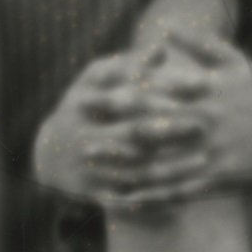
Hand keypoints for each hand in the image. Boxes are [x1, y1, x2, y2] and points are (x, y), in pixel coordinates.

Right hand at [42, 44, 229, 213]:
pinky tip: (182, 198)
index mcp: (83, 101)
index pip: (127, 93)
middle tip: (202, 124)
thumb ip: (127, 65)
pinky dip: (153, 202)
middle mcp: (83, 135)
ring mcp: (87, 168)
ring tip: (202, 161)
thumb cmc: (83, 107)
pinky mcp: (93, 195)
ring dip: (170, 167)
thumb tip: (161, 48)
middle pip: (132, 132)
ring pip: (135, 170)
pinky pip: (128, 202)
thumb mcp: (95, 80)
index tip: (198, 85)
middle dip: (169, 129)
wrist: (49, 155)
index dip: (164, 89)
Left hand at [102, 40, 251, 203]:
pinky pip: (179, 191)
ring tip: (95, 174)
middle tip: (79, 141)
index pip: (153, 94)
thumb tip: (165, 26)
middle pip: (149, 132)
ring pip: (159, 165)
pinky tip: (129, 199)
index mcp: (201, 93)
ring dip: (125, 171)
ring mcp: (208, 154)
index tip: (90, 97)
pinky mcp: (217, 180)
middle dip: (113, 137)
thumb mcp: (233, 60)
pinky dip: (153, 196)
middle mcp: (201, 124)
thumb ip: (198, 44)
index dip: (118, 96)